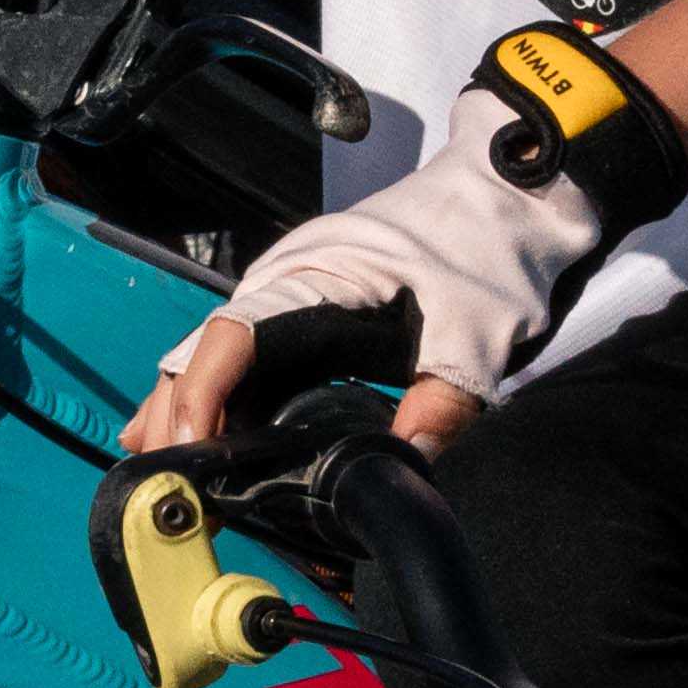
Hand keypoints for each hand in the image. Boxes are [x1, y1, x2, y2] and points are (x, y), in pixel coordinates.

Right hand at [130, 149, 599, 458]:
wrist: (514, 194)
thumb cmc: (491, 244)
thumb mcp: (479, 331)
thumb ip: (444, 401)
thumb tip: (405, 465)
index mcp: (317, 273)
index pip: (234, 334)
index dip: (201, 395)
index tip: (191, 450)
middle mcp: (290, 281)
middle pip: (209, 352)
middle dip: (180, 420)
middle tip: (173, 493)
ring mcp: (295, 296)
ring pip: (222, 360)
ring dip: (192, 417)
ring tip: (174, 486)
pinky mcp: (312, 316)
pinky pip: (251, 363)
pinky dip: (222, 405)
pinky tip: (202, 449)